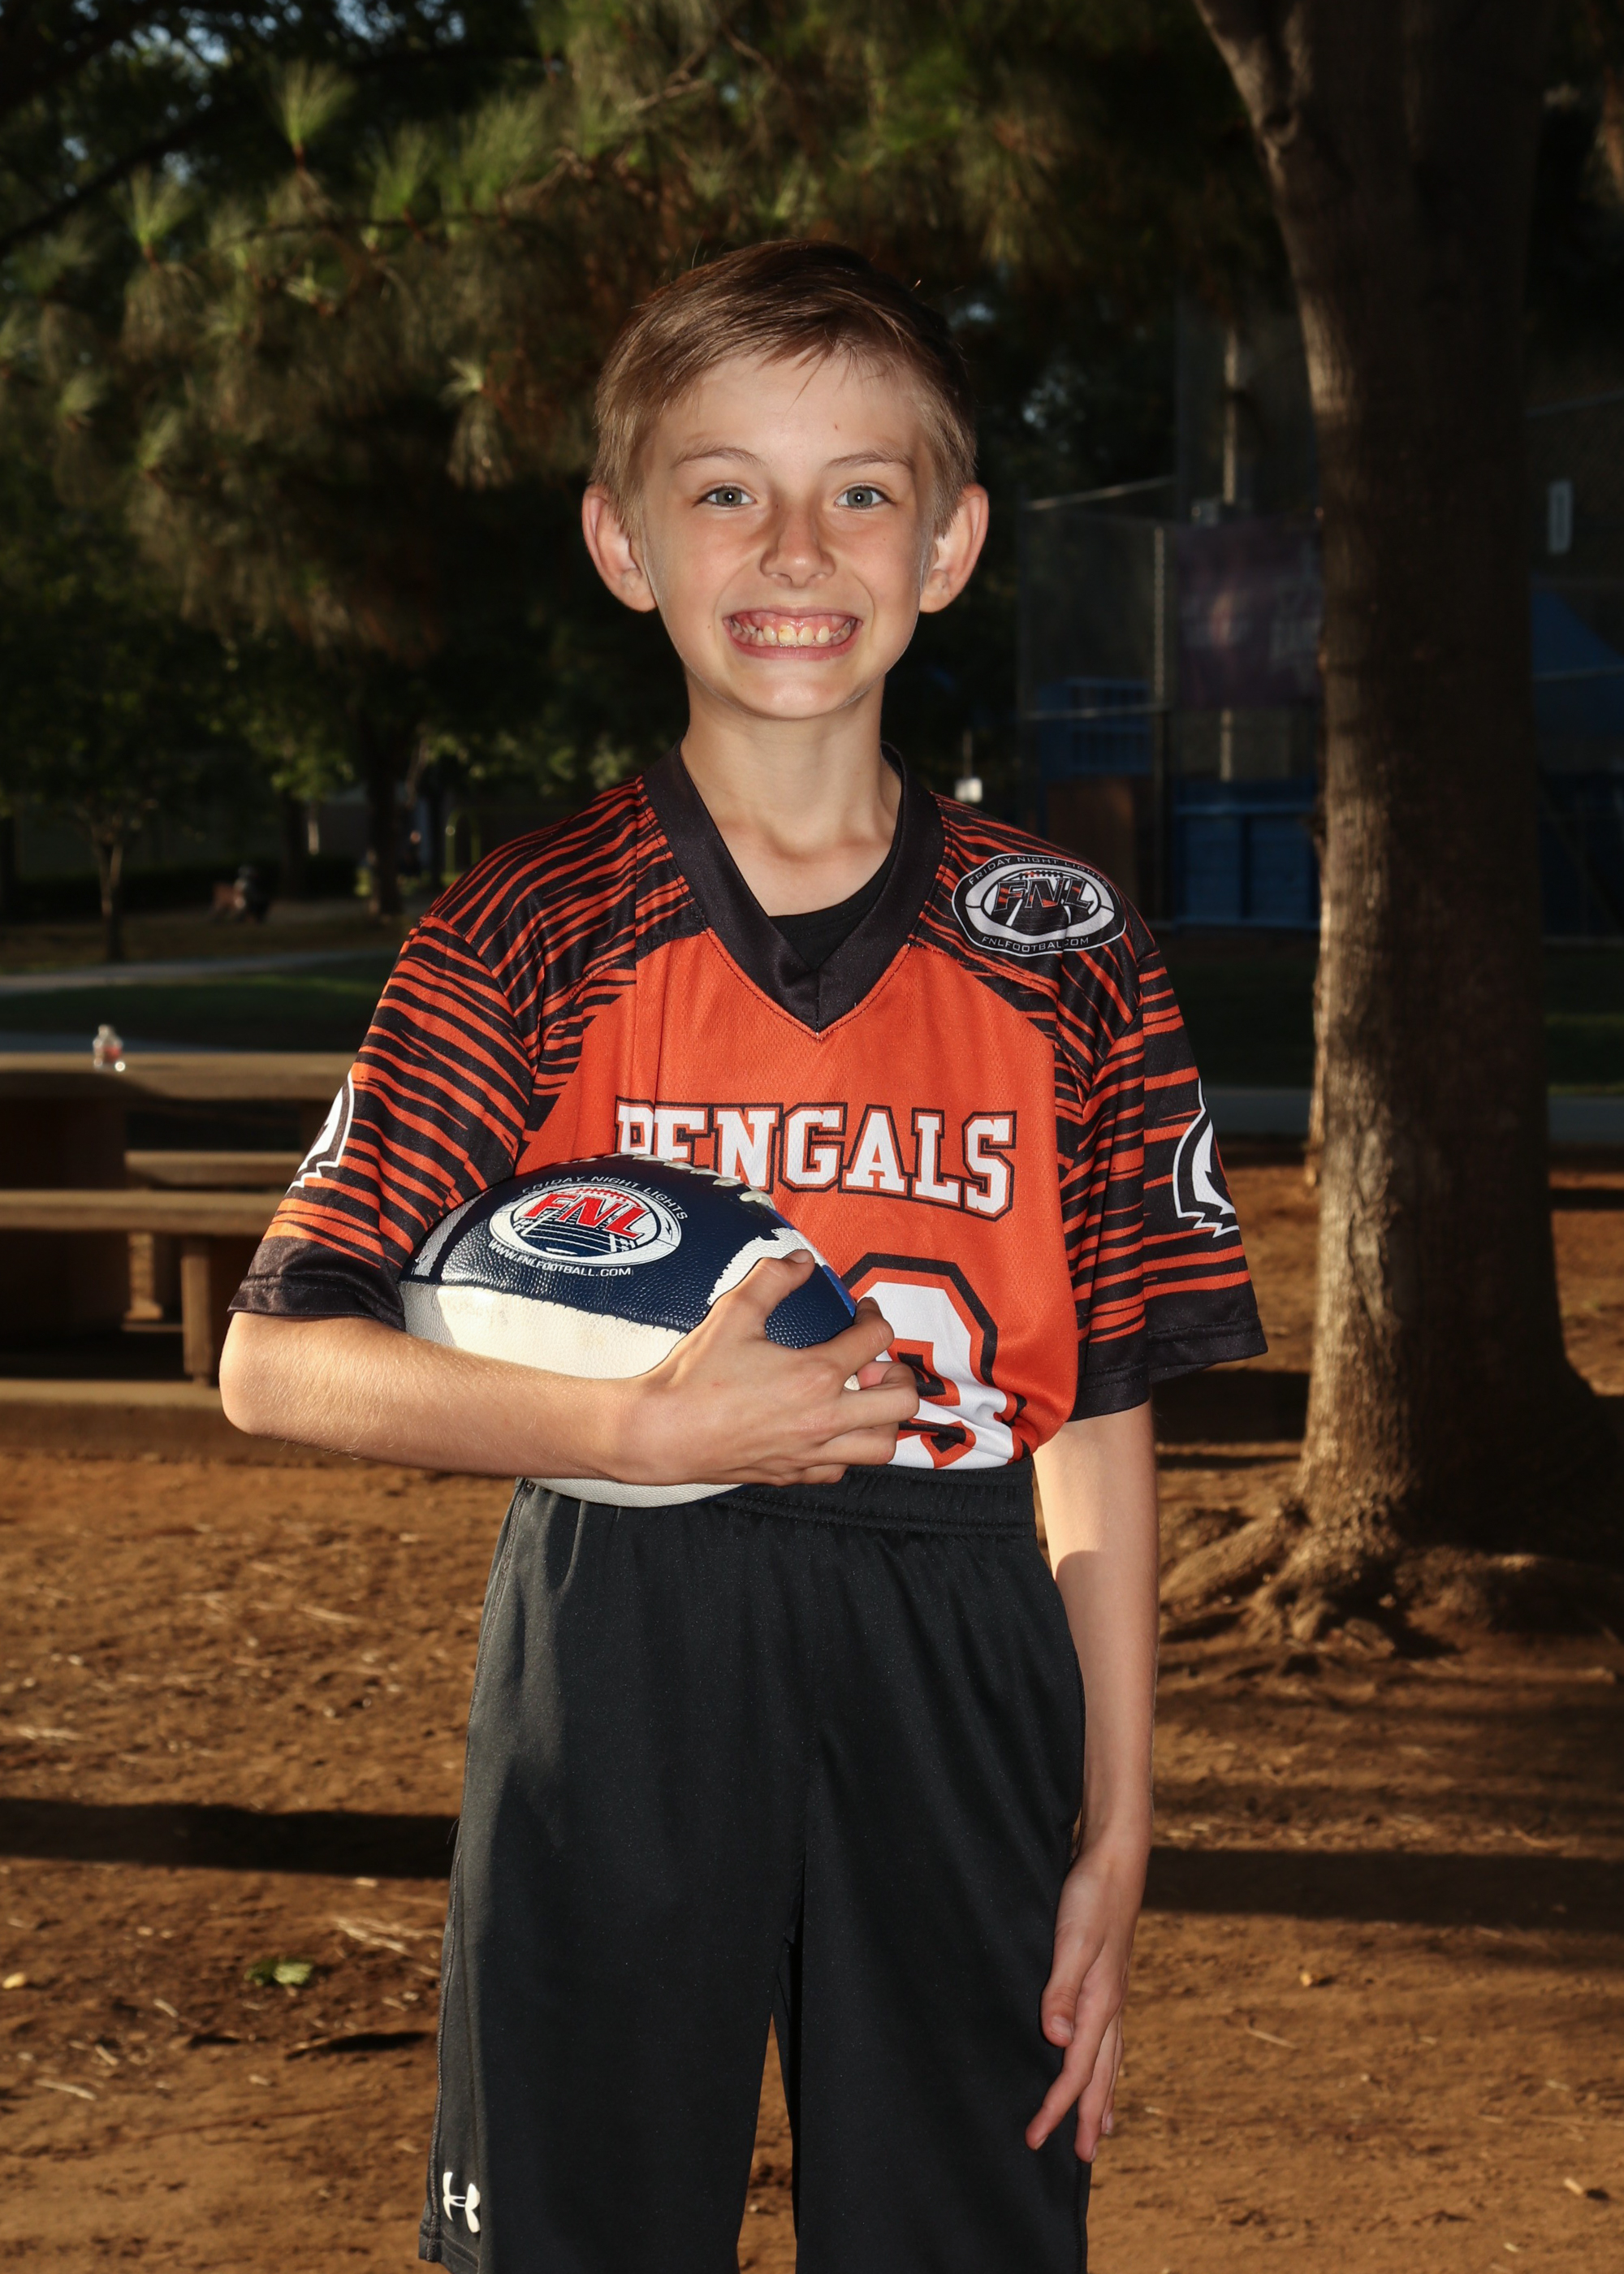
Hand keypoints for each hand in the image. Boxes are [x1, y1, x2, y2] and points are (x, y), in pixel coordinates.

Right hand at [610, 1252, 918, 1487]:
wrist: (662, 1433)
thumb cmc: (695, 1375)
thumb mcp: (733, 1312)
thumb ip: (773, 1278)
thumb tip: (803, 1261)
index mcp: (816, 1374)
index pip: (877, 1339)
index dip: (875, 1316)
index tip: (861, 1312)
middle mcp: (824, 1418)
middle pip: (902, 1401)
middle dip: (900, 1375)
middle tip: (874, 1362)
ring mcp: (812, 1451)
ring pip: (882, 1446)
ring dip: (883, 1419)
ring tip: (863, 1399)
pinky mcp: (794, 1474)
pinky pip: (842, 1469)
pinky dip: (846, 1449)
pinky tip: (827, 1428)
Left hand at [1026, 1832, 1148, 2161]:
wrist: (1116, 1858)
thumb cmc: (1090, 1897)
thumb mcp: (1072, 1941)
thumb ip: (1061, 1990)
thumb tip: (1057, 2042)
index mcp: (1100, 2002)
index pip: (1076, 2070)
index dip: (1056, 2107)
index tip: (1034, 2137)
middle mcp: (1110, 2004)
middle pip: (1101, 2074)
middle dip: (1089, 2116)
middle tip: (1084, 2158)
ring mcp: (1113, 1992)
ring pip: (1111, 2058)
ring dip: (1104, 2095)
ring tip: (1103, 2126)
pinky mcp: (1108, 1978)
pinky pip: (1110, 2037)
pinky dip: (1107, 2063)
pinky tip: (1102, 2060)